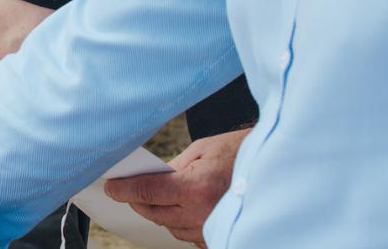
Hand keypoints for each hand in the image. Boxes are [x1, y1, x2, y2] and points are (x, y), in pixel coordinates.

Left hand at [104, 128, 249, 247]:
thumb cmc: (241, 153)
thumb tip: (148, 178)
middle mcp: (202, 214)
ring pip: (169, 226)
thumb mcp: (203, 150)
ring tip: (160, 195)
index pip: (147, 191)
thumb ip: (173, 167)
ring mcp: (211, 230)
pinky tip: (182, 206)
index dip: (124, 189)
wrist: (276, 167)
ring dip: (160, 211)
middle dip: (138, 200)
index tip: (110, 187)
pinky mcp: (218, 238)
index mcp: (196, 187)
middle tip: (128, 188)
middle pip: (153, 212)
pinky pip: (187, 233)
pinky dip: (180, 221)